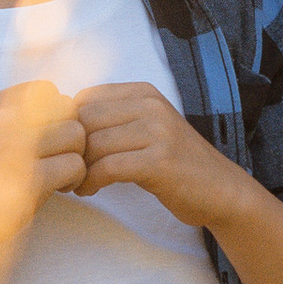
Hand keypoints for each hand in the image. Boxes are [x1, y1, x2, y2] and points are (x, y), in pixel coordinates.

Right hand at [0, 81, 87, 270]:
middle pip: (68, 110)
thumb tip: (68, 110)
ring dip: (76, 158)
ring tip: (58, 177)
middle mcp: (2, 119)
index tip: (47, 141)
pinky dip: (74, 179)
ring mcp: (14, 147)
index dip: (57, 115)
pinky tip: (57, 190)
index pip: (48, 89)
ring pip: (76, 135)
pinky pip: (75, 164)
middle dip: (71, 138)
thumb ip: (20, 119)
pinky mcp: (28, 178)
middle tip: (57, 162)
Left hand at [67, 84, 240, 232]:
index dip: (67, 126)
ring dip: (76, 169)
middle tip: (64, 171)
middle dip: (68, 148)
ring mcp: (158, 131)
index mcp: (144, 92)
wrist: (221, 190)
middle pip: (84, 120)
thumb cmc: (176, 164)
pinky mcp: (159, 161)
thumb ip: (113, 120)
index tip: (66, 150)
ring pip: (93, 144)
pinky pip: (107, 167)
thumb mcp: (147, 129)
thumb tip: (61, 123)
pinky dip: (90, 182)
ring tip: (76, 183)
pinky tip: (89, 190)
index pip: (85, 98)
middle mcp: (151, 105)